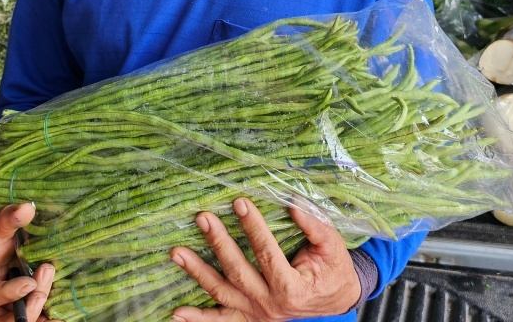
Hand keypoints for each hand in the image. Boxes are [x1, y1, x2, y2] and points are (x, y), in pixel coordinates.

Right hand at [0, 202, 58, 321]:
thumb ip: (8, 218)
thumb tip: (27, 208)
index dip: (9, 292)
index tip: (29, 283)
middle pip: (3, 319)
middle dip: (27, 307)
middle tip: (43, 286)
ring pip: (17, 320)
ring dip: (38, 309)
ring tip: (53, 290)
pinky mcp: (12, 312)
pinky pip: (28, 318)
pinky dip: (42, 317)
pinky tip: (57, 316)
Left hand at [170, 198, 360, 321]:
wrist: (335, 300)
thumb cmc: (333, 270)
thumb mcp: (332, 246)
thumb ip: (314, 226)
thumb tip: (292, 204)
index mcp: (292, 288)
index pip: (267, 254)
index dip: (253, 228)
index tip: (240, 202)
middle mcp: (270, 305)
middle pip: (238, 272)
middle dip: (219, 243)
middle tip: (203, 218)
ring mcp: (256, 314)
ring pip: (221, 293)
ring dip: (197, 273)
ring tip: (177, 253)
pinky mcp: (248, 318)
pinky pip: (220, 320)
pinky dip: (198, 319)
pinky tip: (176, 312)